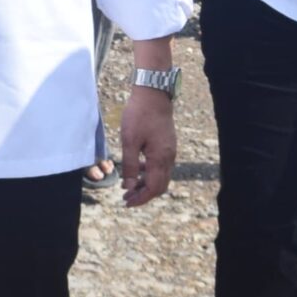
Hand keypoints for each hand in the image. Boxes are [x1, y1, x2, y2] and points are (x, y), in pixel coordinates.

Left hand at [118, 86, 177, 205]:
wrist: (153, 94)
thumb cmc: (139, 115)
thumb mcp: (129, 141)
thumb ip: (131, 166)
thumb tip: (129, 186)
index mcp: (160, 158)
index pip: (154, 188)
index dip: (141, 198)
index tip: (127, 202)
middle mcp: (169, 157)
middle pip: (160, 186)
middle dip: (143, 194)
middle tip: (126, 197)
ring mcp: (170, 151)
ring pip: (161, 176)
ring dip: (146, 184)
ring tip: (129, 185)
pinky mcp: (168, 144)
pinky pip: (161, 166)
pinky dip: (150, 173)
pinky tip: (137, 168)